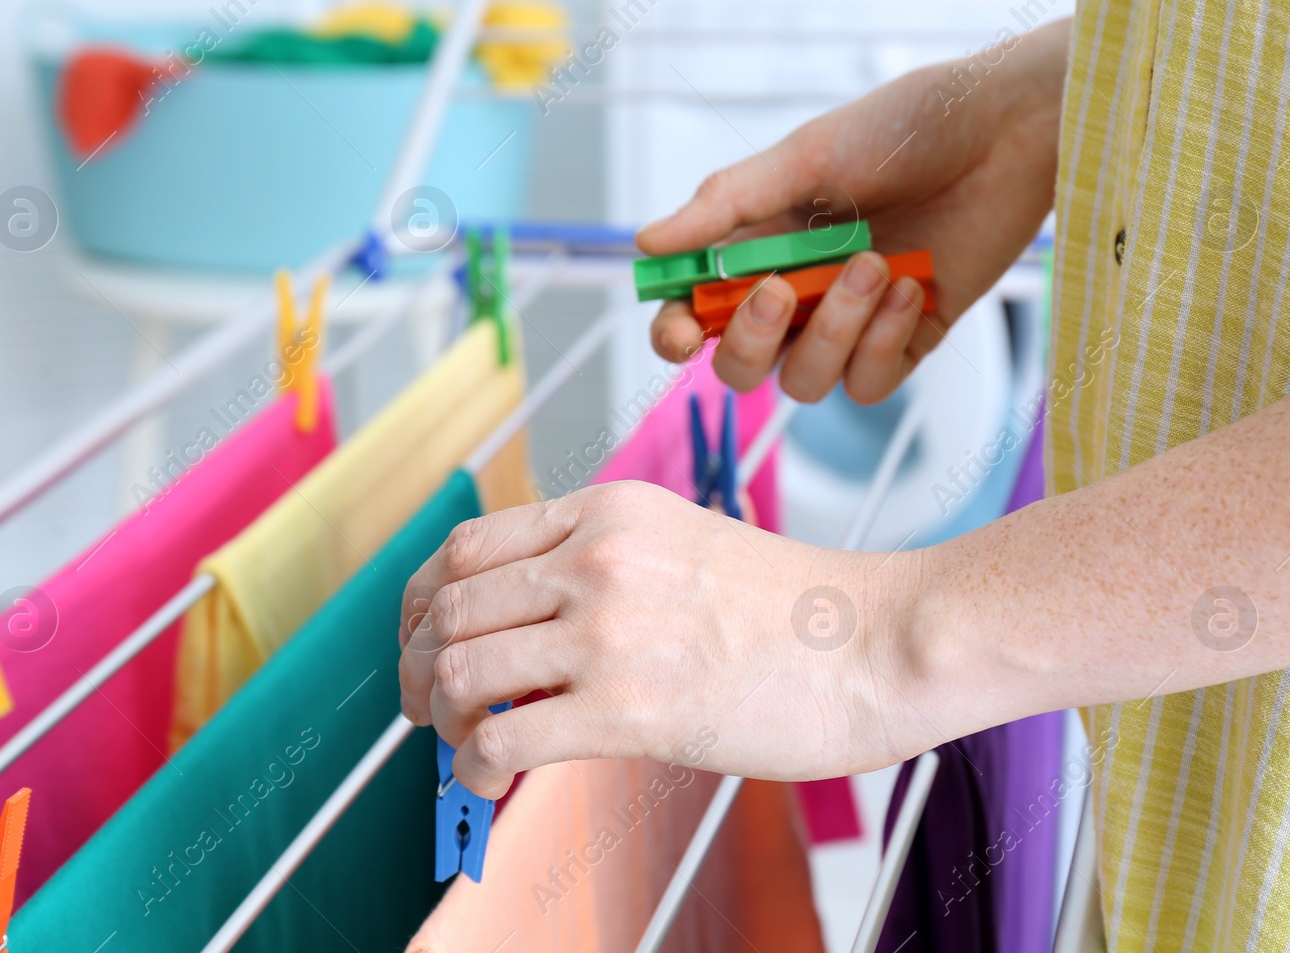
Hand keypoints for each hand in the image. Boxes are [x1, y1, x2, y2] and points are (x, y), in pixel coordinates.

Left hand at [396, 481, 940, 797]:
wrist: (878, 643)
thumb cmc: (793, 610)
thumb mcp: (682, 544)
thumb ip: (600, 566)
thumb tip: (521, 630)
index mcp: (607, 510)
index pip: (465, 546)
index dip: (416, 600)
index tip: (413, 638)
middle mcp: (597, 559)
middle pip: (447, 608)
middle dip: (410, 666)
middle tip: (418, 706)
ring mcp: (610, 630)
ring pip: (457, 671)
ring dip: (438, 720)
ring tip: (461, 744)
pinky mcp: (628, 708)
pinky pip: (501, 739)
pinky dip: (472, 767)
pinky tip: (488, 779)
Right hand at [642, 18, 1068, 403]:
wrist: (1007, 130)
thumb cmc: (904, 127)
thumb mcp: (805, 156)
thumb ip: (726, 205)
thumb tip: (649, 243)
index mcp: (758, 247)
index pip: (695, 313)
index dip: (675, 333)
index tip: (680, 328)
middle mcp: (798, 294)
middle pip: (740, 367)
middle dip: (750, 341)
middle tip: (781, 291)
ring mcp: (852, 324)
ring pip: (806, 382)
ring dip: (834, 330)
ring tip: (877, 263)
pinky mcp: (908, 341)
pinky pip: (870, 383)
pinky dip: (884, 343)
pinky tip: (912, 286)